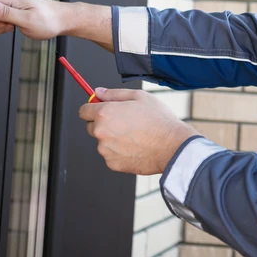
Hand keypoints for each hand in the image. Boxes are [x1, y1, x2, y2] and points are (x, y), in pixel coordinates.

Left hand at [78, 88, 197, 174]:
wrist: (172, 146)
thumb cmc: (159, 121)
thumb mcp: (140, 97)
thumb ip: (115, 93)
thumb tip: (99, 92)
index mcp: (105, 113)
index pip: (83, 110)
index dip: (92, 108)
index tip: (99, 109)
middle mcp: (101, 132)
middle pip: (91, 127)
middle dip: (103, 124)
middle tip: (124, 122)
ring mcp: (106, 150)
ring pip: (103, 142)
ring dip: (112, 139)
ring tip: (134, 135)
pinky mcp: (113, 164)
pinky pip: (111, 155)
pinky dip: (120, 152)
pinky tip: (135, 146)